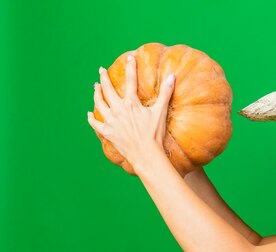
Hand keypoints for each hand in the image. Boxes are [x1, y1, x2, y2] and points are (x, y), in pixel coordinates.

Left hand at [87, 52, 175, 168]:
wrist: (145, 154)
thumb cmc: (154, 134)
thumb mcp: (160, 112)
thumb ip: (165, 93)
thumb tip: (172, 76)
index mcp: (131, 103)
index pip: (130, 80)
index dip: (131, 67)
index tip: (130, 57)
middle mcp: (118, 109)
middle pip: (107, 89)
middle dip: (104, 78)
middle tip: (101, 70)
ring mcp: (110, 121)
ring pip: (99, 103)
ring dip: (96, 94)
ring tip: (95, 87)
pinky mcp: (107, 132)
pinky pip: (95, 123)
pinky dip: (91, 118)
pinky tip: (89, 113)